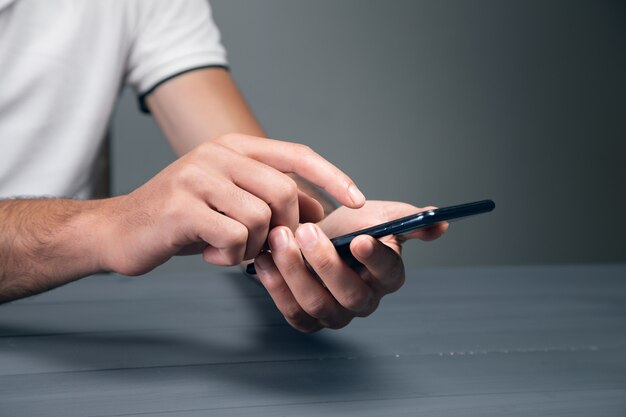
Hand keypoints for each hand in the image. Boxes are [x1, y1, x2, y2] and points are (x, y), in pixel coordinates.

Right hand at [96, 134, 364, 275]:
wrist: (120, 231)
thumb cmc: (184, 218)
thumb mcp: (233, 201)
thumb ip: (273, 200)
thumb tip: (319, 212)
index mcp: (234, 147)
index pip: (296, 155)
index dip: (331, 177)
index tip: (358, 200)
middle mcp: (216, 154)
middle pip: (283, 192)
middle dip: (286, 229)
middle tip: (268, 246)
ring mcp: (197, 176)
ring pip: (261, 218)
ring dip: (254, 246)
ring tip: (231, 249)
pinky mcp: (182, 206)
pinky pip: (235, 237)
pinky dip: (231, 256)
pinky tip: (212, 254)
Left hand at [252, 201, 446, 331]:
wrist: (315, 235)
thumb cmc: (350, 227)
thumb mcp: (380, 215)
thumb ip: (408, 219)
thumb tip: (440, 222)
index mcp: (387, 275)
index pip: (389, 272)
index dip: (375, 258)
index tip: (359, 239)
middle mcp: (364, 301)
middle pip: (349, 294)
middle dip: (324, 262)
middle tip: (305, 230)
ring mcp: (334, 314)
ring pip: (316, 303)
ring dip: (294, 271)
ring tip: (279, 238)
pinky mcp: (306, 319)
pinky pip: (291, 311)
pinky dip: (275, 285)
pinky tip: (264, 259)